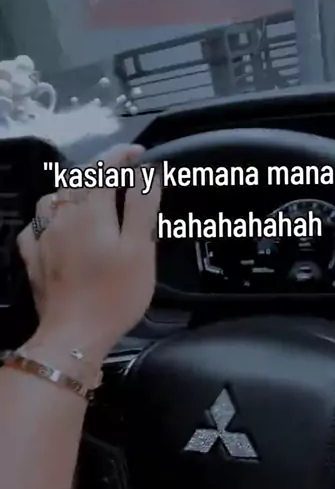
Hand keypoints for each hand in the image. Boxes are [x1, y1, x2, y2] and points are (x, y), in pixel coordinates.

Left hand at [17, 143, 160, 360]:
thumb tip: (147, 172)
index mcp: (91, 211)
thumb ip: (142, 207)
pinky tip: (56, 227)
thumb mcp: (140, 251)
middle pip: (75, 180)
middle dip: (98, 170)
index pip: (103, 169)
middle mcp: (61, 216)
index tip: (140, 153)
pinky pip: (35, 226)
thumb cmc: (114, 295)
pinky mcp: (33, 258)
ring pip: (51, 199)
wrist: (74, 335)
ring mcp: (42, 237)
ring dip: (70, 191)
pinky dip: (48, 218)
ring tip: (89, 198)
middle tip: (121, 175)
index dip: (121, 156)